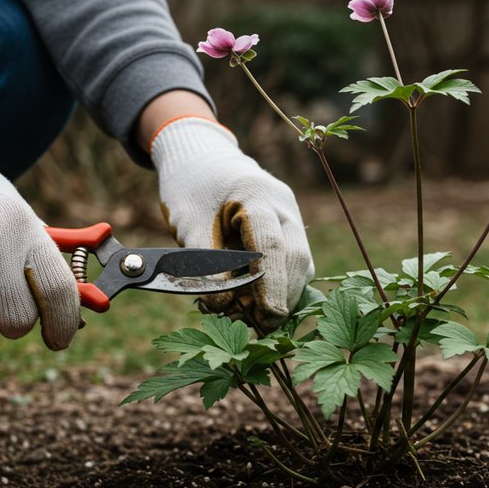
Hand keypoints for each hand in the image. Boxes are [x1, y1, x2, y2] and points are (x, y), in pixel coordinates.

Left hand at [151, 116, 314, 329]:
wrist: (202, 160)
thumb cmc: (191, 188)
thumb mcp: (189, 226)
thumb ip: (204, 266)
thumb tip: (223, 306)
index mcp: (256, 196)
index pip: (272, 246)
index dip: (271, 285)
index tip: (267, 316)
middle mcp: (283, 205)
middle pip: (295, 257)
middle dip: (282, 297)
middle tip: (263, 327)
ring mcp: (291, 215)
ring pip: (300, 262)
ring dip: (283, 294)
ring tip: (256, 319)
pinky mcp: (288, 227)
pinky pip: (292, 261)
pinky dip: (279, 284)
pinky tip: (259, 303)